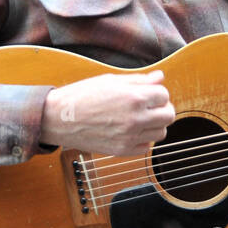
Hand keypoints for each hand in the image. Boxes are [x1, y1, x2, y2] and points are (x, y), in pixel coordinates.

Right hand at [40, 70, 174, 155]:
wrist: (59, 119)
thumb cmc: (82, 95)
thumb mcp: (111, 81)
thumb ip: (139, 80)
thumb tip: (160, 77)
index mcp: (133, 97)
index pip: (164, 95)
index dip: (158, 92)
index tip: (149, 93)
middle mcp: (135, 119)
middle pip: (168, 116)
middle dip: (162, 108)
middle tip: (151, 105)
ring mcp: (129, 137)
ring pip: (161, 133)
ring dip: (155, 124)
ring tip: (141, 118)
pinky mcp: (122, 151)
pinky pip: (146, 147)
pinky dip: (143, 139)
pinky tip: (131, 130)